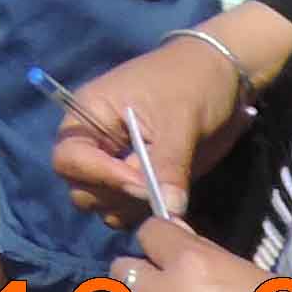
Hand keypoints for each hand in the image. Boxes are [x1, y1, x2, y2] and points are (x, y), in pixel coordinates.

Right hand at [49, 30, 265, 226]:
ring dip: (132, 209)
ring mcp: (117, 165)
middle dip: (114, 197)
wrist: (222, 77)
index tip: (140, 182)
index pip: (68, 158)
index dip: (99, 175)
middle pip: (81, 189)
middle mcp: (96, 144)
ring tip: (166, 193)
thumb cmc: (191, 83)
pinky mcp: (140, 180)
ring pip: (104, 205)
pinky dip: (148, 214)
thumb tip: (169, 209)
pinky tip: (173, 201)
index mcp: (90, 115)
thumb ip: (169, 164)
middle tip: (154, 191)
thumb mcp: (179, 120)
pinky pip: (130, 210)